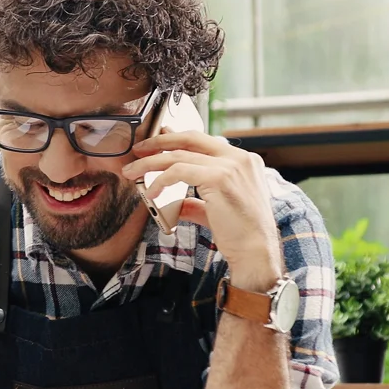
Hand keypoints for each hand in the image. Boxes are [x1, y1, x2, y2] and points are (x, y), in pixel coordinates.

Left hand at [122, 130, 282, 289]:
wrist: (256, 251)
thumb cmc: (239, 234)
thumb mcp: (215, 210)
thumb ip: (196, 200)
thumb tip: (175, 201)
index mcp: (243, 160)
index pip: (203, 140)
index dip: (176, 138)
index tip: (157, 140)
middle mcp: (239, 158)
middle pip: (190, 139)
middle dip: (159, 142)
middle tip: (138, 150)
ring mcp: (231, 165)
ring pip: (179, 155)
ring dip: (150, 163)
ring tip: (132, 171)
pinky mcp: (220, 178)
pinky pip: (179, 171)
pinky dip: (160, 180)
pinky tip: (151, 191)